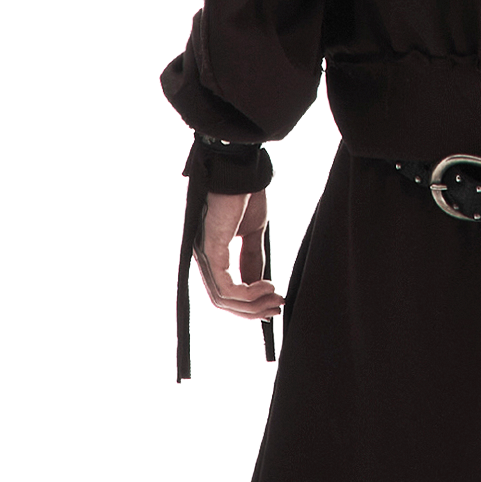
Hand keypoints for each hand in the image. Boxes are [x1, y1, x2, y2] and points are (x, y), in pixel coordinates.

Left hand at [194, 190, 283, 320]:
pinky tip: (268, 284)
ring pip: (223, 298)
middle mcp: (202, 257)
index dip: (248, 305)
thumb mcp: (253, 233)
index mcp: (211, 252)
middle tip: (277, 307)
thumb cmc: (245, 194)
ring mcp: (203, 254)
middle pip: (222, 301)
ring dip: (253, 305)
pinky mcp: (209, 251)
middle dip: (252, 310)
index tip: (274, 305)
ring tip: (276, 298)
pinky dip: (249, 294)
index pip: (224, 291)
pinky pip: (225, 287)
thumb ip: (252, 260)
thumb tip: (260, 287)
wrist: (242, 170)